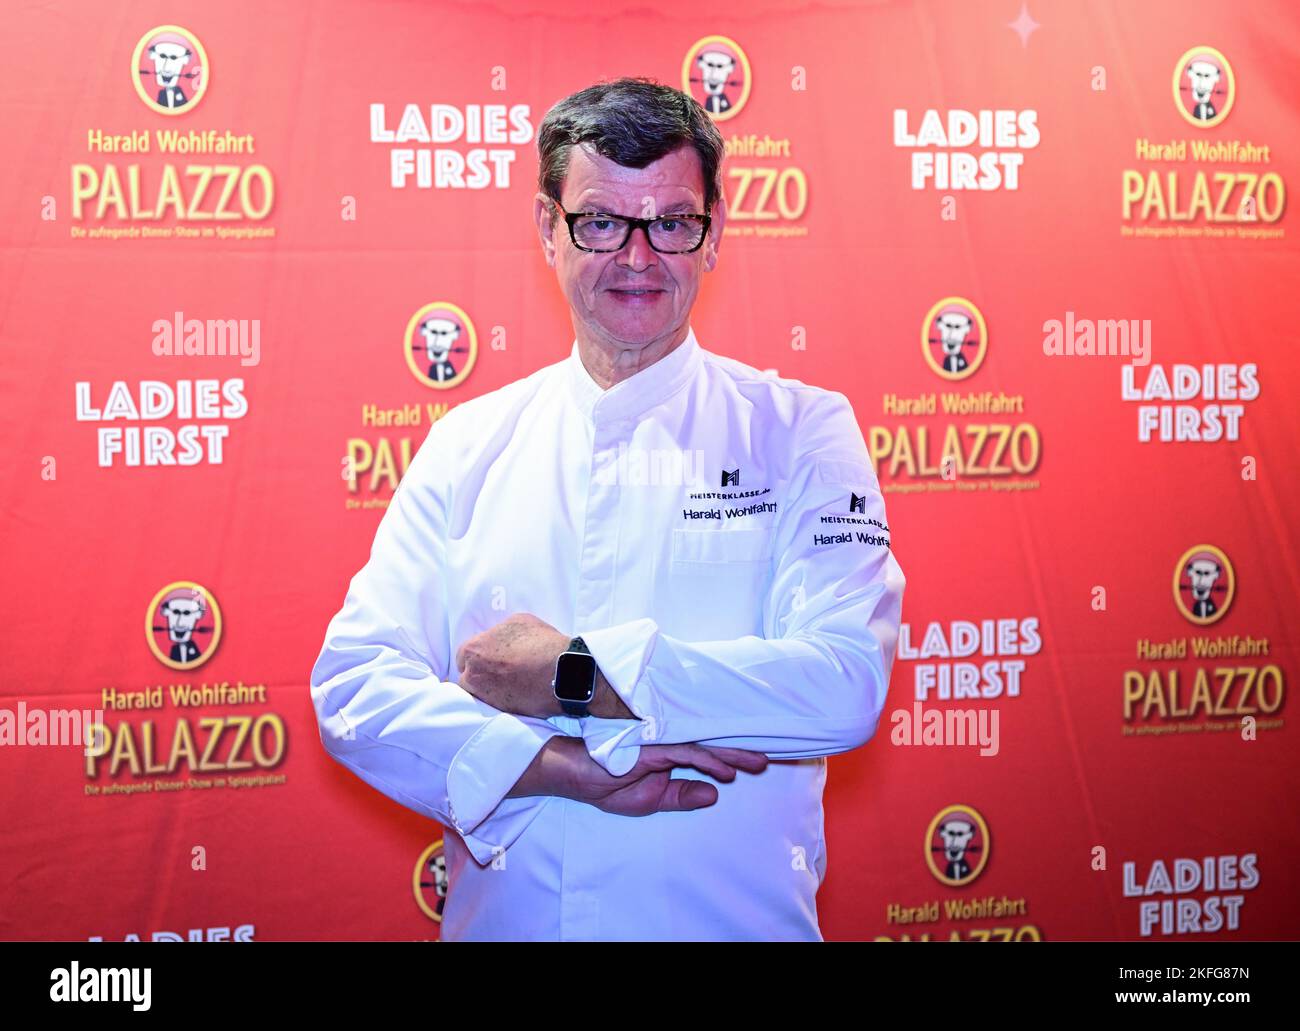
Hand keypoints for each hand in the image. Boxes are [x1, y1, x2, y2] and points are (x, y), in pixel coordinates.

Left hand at [455, 612, 567, 717]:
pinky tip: (518, 694)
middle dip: (480, 675)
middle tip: (499, 671)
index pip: (463, 656)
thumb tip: (498, 638)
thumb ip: (500, 631)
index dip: (478, 655)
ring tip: (510, 685)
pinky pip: (496, 707)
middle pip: (468, 678)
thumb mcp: (519, 621)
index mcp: (473, 651)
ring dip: (490, 690)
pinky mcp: (502, 713)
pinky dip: (504, 702)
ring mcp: (486, 698)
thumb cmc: (542, 643)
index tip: (489, 657)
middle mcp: (473, 676)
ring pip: (480, 696)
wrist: (566, 673)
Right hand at [510, 736, 768, 814]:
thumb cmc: (605, 782)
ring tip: (756, 763)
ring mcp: (660, 742)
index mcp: (670, 754)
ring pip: (703, 745)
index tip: (758, 763)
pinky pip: (683, 752)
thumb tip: (714, 795)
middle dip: (740, 751)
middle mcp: (669, 743)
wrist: (571, 771)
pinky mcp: (650, 746)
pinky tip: (724, 771)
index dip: (733, 756)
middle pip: (711, 744)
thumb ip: (681, 795)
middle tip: (768, 758)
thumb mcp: (650, 799)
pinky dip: (706, 761)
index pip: (708, 752)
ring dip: (731, 755)